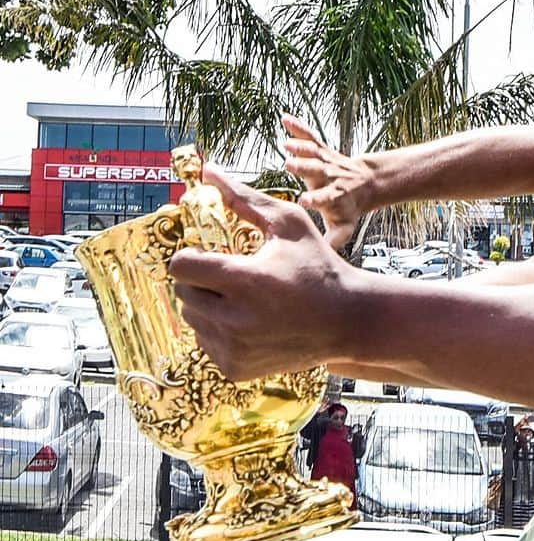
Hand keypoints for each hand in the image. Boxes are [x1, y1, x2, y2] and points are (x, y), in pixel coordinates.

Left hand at [169, 164, 361, 380]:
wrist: (347, 320)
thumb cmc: (318, 266)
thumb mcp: (289, 224)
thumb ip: (245, 199)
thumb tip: (208, 172)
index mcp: (245, 280)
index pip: (180, 267)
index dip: (192, 258)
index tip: (211, 256)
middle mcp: (234, 319)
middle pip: (183, 293)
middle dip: (202, 282)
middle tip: (233, 278)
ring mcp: (233, 348)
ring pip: (193, 319)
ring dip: (209, 307)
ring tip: (245, 301)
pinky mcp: (234, 368)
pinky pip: (206, 343)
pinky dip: (220, 332)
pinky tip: (250, 323)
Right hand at [282, 115, 376, 249]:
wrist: (366, 183)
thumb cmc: (349, 209)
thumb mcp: (344, 227)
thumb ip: (332, 241)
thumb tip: (320, 262)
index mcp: (333, 197)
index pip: (325, 199)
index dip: (316, 199)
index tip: (305, 200)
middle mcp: (329, 177)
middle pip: (317, 172)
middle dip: (305, 169)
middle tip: (289, 166)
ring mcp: (326, 161)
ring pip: (314, 153)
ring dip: (301, 147)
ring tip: (287, 143)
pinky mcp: (322, 149)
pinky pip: (311, 136)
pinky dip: (299, 127)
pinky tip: (285, 118)